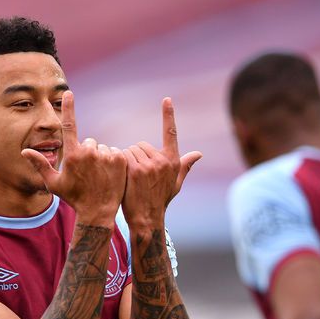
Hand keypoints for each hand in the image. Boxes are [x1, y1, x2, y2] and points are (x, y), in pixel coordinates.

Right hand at [22, 91, 126, 226]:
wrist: (98, 211)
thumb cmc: (73, 198)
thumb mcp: (53, 183)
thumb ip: (40, 165)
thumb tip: (24, 152)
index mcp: (72, 155)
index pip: (69, 125)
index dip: (68, 108)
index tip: (69, 93)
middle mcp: (89, 152)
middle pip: (88, 142)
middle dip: (87, 153)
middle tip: (86, 172)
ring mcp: (105, 155)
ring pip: (101, 148)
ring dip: (99, 157)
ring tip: (98, 175)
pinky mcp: (119, 159)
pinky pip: (113, 152)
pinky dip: (111, 161)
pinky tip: (108, 175)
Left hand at [122, 98, 201, 226]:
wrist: (147, 219)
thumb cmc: (160, 201)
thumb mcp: (175, 183)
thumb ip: (185, 166)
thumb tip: (199, 154)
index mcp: (173, 161)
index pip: (171, 133)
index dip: (169, 115)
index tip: (167, 99)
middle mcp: (163, 160)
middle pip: (142, 144)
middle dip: (137, 155)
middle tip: (137, 175)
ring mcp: (149, 164)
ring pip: (131, 150)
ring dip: (127, 160)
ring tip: (131, 178)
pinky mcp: (135, 169)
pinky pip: (123, 156)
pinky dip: (120, 164)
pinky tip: (123, 177)